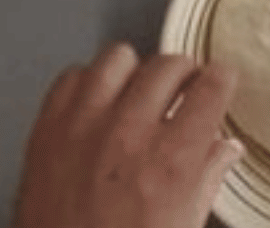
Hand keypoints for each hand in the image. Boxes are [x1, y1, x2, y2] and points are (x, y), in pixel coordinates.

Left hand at [14, 43, 243, 227]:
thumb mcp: (185, 226)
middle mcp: (128, 135)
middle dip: (184, 73)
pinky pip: (71, 78)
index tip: (220, 80)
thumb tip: (223, 150)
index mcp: (171, 162)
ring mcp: (83, 128)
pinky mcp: (46, 131)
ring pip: (118, 58)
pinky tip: (98, 102)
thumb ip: (208, 179)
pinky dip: (88, 84)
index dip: (221, 79)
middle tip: (184, 87)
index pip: (211, 88)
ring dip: (135, 71)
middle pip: (168, 65)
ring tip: (139, 89)